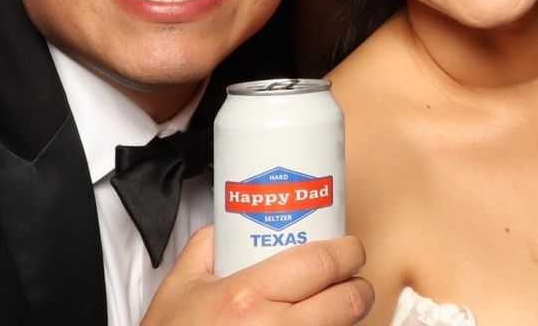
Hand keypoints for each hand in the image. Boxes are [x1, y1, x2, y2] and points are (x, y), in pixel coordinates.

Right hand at [140, 225, 372, 325]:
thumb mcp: (179, 287)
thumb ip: (208, 245)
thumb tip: (233, 222)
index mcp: (245, 297)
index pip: (324, 263)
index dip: (348, 252)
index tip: (349, 250)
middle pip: (348, 302)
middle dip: (357, 288)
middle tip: (350, 282)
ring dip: (345, 319)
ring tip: (333, 310)